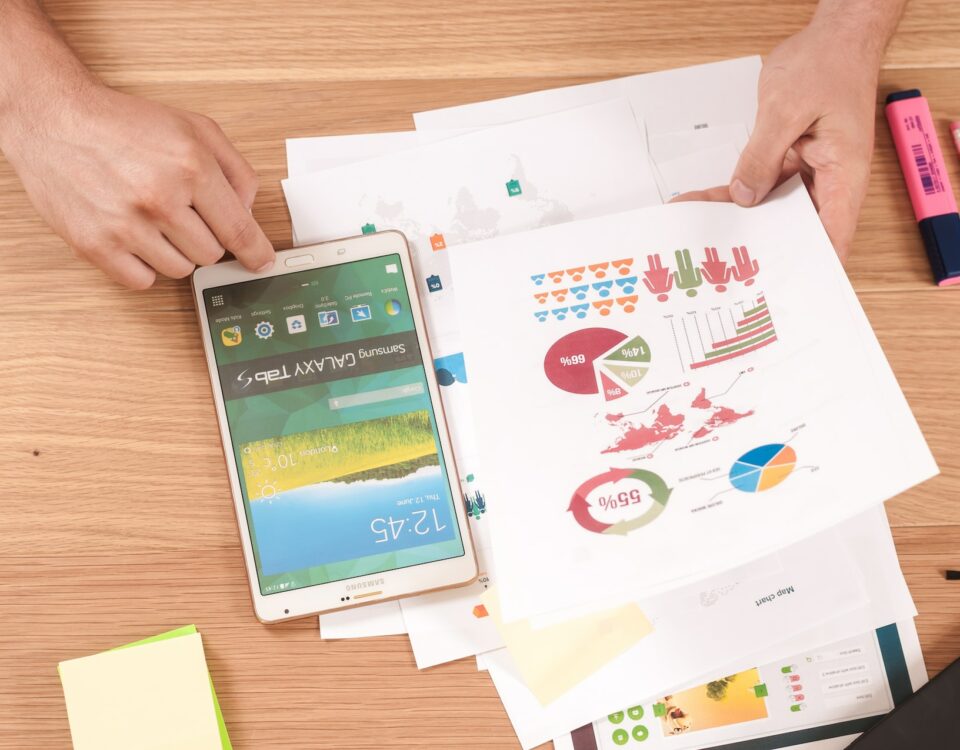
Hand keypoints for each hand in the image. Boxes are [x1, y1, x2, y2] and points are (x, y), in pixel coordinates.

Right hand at [1, 79, 274, 287]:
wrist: (55, 119)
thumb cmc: (125, 124)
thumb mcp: (195, 128)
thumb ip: (235, 170)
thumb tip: (248, 213)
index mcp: (191, 167)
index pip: (238, 229)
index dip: (255, 252)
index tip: (261, 263)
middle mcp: (160, 198)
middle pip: (211, 253)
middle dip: (203, 237)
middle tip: (180, 213)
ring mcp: (126, 225)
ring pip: (180, 270)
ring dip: (174, 252)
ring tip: (153, 219)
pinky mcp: (96, 245)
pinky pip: (142, 281)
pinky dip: (144, 266)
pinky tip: (134, 237)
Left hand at [675, 19, 884, 260]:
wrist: (835, 35)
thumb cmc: (828, 64)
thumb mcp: (786, 110)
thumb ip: (762, 157)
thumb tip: (745, 196)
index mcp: (844, 175)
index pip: (831, 236)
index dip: (808, 266)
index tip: (777, 285)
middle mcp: (830, 180)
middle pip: (796, 228)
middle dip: (761, 248)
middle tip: (722, 266)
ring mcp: (809, 172)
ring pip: (771, 209)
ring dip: (738, 220)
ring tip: (700, 236)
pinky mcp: (791, 161)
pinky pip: (761, 184)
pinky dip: (734, 194)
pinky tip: (703, 202)